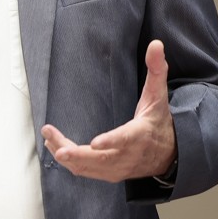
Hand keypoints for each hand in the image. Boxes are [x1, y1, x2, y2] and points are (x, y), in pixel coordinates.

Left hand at [41, 39, 177, 182]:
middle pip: (101, 159)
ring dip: (68, 156)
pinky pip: (87, 172)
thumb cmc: (159, 121)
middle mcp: (128, 155)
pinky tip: (55, 149)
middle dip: (77, 154)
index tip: (95, 142)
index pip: (125, 139)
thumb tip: (156, 44)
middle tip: (57, 147)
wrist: (169, 154)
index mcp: (140, 135)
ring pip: (89, 167)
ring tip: (48, 139)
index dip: (111, 142)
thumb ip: (156, 70)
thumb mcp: (158, 95)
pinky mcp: (110, 174)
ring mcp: (118, 168)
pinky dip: (70, 163)